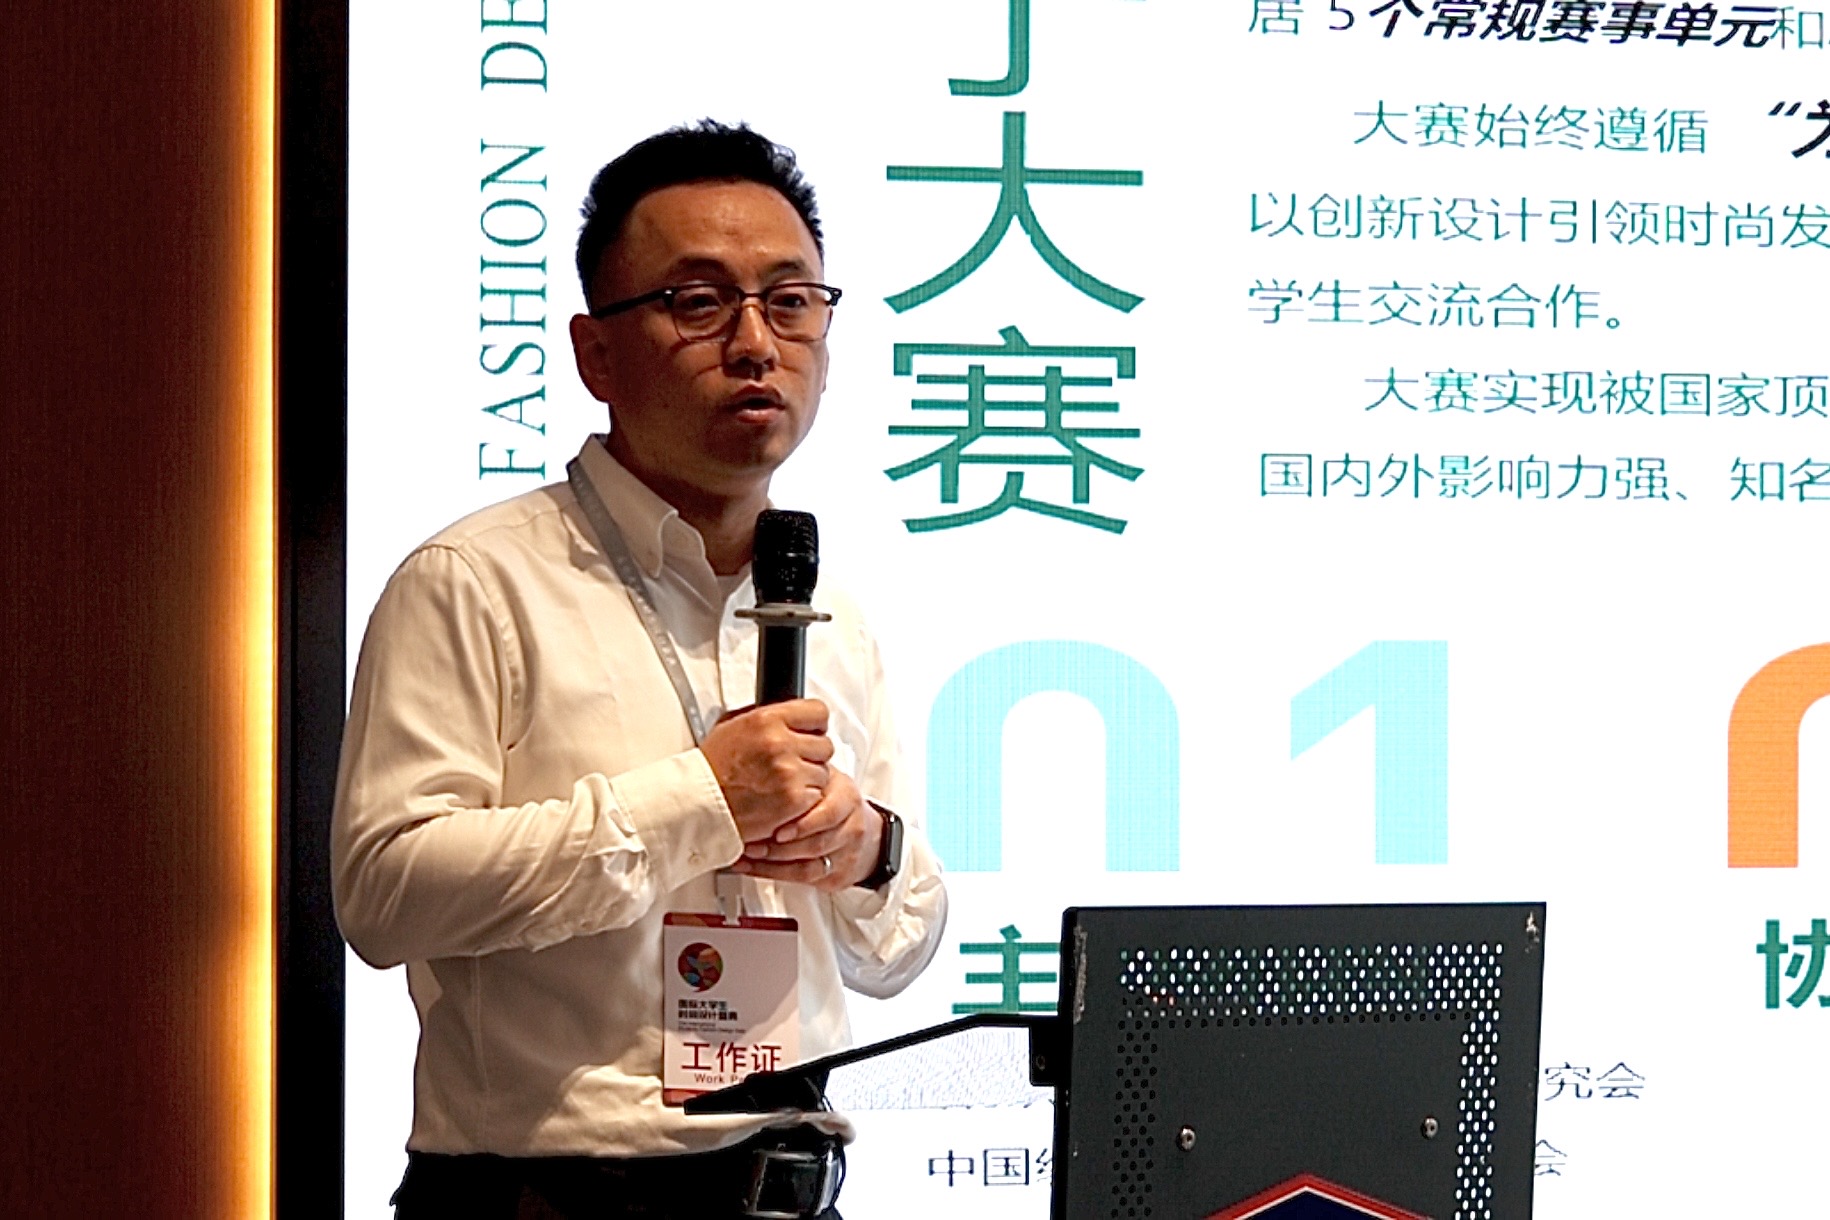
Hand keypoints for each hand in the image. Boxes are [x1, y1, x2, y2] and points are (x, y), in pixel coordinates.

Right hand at [698, 699, 831, 843]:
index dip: (815, 724)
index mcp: (767, 719)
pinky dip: (804, 802)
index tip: (811, 732)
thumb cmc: (712, 769)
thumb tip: (791, 711)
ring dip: (809, 780)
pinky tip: (782, 800)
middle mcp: (780, 743)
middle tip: (792, 764)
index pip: (818, 711)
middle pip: (825, 745)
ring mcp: (789, 772)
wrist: (699, 804)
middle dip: (811, 756)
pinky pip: (817, 796)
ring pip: (823, 773)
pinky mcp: (794, 799)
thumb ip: (765, 716)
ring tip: (782, 784)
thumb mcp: (732, 726)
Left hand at [731, 769, 883, 892]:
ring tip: (748, 856)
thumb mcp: (820, 777)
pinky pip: (805, 881)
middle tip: (751, 843)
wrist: (856, 826)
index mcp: (846, 797)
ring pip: (809, 867)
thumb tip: (759, 760)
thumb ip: (798, 772)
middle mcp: (851, 826)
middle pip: (816, 844)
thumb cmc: (828, 798)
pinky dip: (774, 875)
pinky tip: (752, 867)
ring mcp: (846, 854)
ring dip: (773, 864)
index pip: (827, 814)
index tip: (771, 826)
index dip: (800, 823)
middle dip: (779, 848)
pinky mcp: (838, 876)